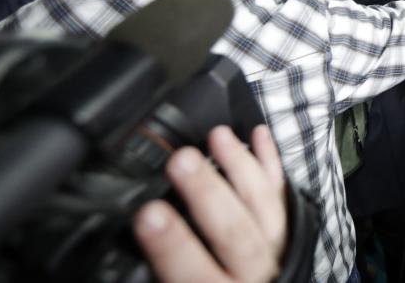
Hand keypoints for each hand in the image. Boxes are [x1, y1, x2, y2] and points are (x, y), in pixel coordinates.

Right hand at [134, 125, 286, 282]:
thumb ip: (158, 277)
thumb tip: (115, 269)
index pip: (193, 273)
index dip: (172, 245)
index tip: (147, 214)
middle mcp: (254, 275)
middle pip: (235, 232)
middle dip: (209, 193)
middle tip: (182, 160)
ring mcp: (277, 251)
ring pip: (263, 207)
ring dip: (240, 168)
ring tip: (218, 137)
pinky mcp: (289, 231)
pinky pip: (283, 194)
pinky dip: (272, 164)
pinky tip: (260, 136)